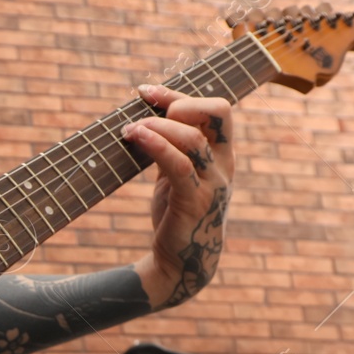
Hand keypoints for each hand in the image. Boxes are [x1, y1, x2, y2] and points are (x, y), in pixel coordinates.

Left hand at [122, 83, 234, 307]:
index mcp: (222, 154)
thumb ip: (170, 147)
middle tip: (147, 115)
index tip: (145, 91)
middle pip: (220, 111)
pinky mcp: (194, 200)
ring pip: (193, 138)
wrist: (181, 262)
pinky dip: (156, 145)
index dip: (179, 93)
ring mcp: (213, 182)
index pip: (215, 108)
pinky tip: (136, 137)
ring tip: (130, 130)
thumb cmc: (177, 215)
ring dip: (158, 126)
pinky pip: (178, 164)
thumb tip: (146, 117)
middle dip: (182, 102)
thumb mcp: (175, 175)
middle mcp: (224, 164)